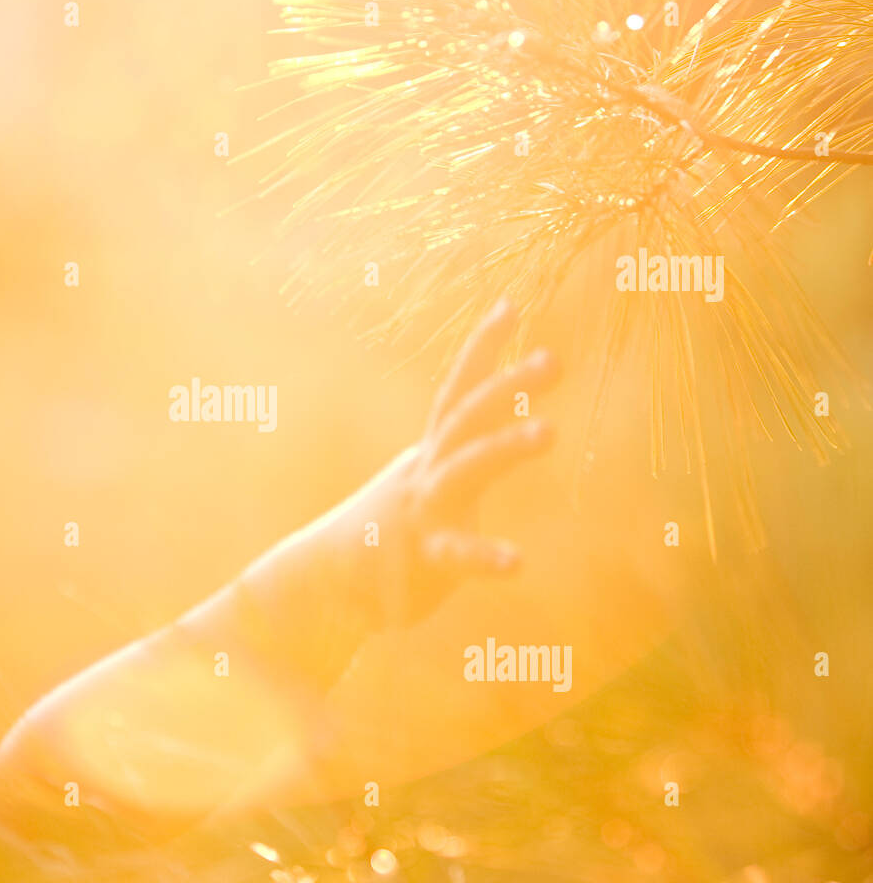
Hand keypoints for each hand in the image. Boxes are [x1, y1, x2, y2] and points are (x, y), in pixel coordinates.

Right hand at [332, 298, 558, 633]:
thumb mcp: (427, 480)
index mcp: (433, 452)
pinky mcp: (426, 557)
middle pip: (467, 417)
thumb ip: (457, 451)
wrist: (330, 578)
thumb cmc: (390, 529)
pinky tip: (516, 563)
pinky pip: (456, 554)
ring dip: (505, 445)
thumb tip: (480, 418)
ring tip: (550, 430)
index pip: (459, 391)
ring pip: (464, 469)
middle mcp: (429, 470)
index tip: (510, 304)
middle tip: (552, 360)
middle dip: (508, 384)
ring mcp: (426, 510)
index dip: (482, 349)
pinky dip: (484, 557)